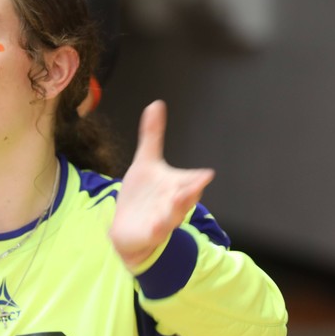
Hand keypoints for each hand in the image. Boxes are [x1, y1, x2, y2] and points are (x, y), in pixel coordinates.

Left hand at [109, 100, 214, 268]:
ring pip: (175, 213)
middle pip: (188, 196)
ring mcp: (164, 218)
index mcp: (177, 185)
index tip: (207, 173)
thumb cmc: (141, 195)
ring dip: (179, 206)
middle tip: (201, 182)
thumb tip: (156, 103)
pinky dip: (158, 228)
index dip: (198, 178)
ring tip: (183, 198)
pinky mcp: (150, 232)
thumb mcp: (145, 163)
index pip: (192, 180)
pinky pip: (157, 231)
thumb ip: (152, 136)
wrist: (127, 228)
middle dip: (193, 190)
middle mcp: (175, 202)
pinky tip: (157, 225)